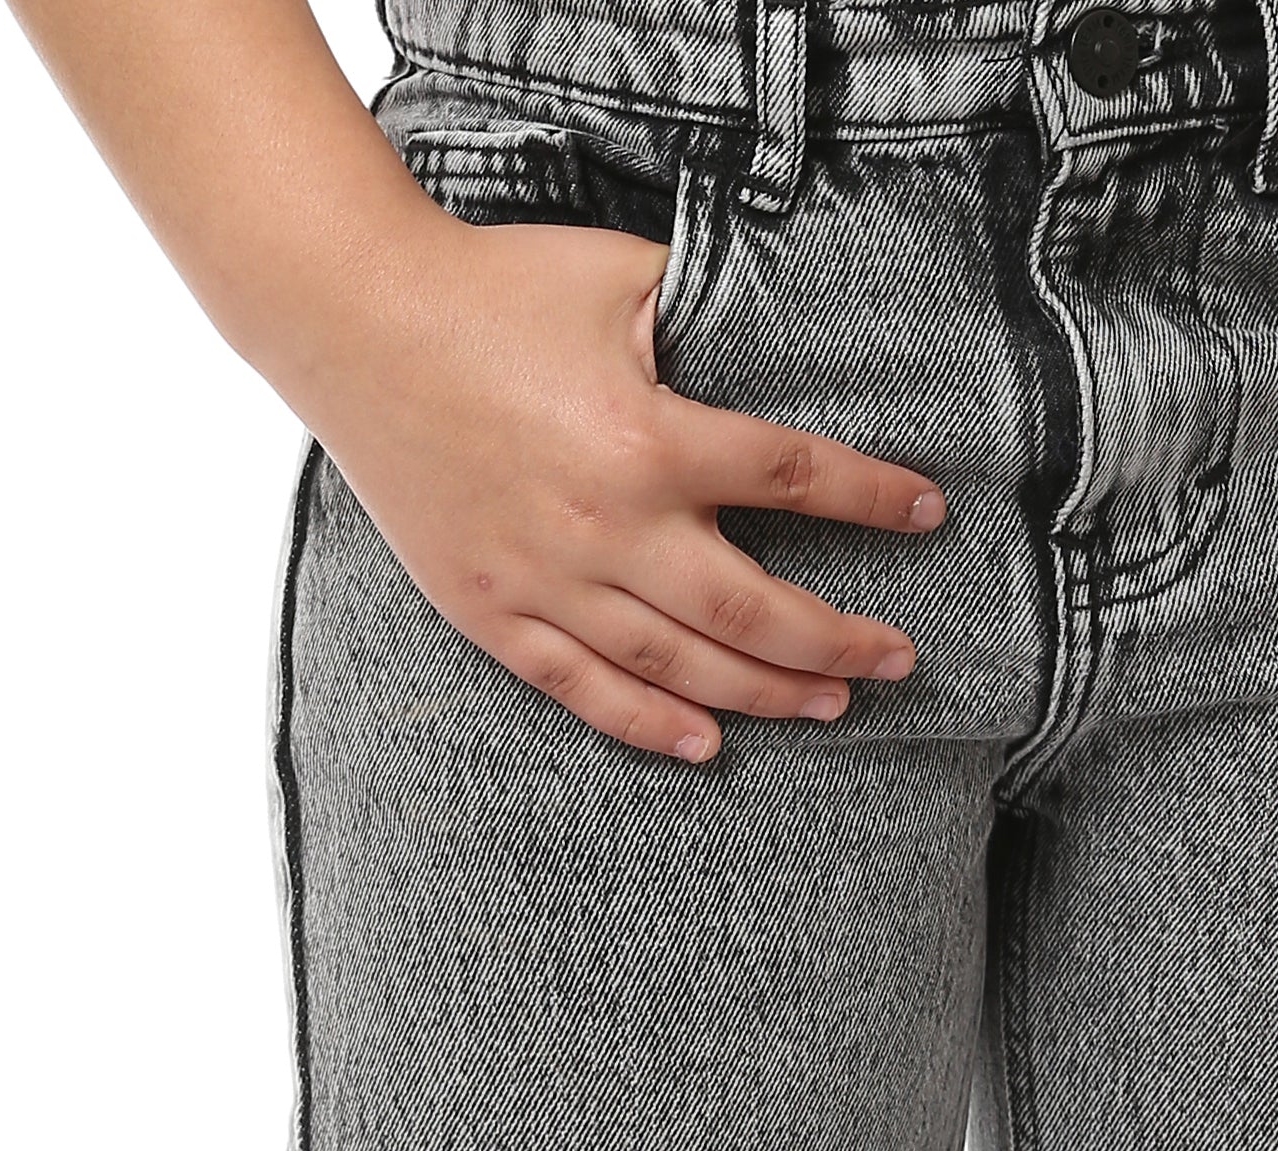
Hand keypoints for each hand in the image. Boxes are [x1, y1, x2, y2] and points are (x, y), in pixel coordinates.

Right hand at [302, 208, 944, 761]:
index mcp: (649, 437)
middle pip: (752, 609)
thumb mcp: (616, 278)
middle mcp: (607, 525)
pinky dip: (648, 724)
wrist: (350, 320)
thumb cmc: (490, 287)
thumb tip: (778, 342)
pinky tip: (707, 744)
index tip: (927, 514)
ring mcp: (546, 579)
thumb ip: (703, 318)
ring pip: (679, 664)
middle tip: (897, 661)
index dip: (871, 499)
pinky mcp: (491, 610)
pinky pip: (582, 687)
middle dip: (838, 641)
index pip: (791, 479)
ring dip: (767, 693)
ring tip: (832, 704)